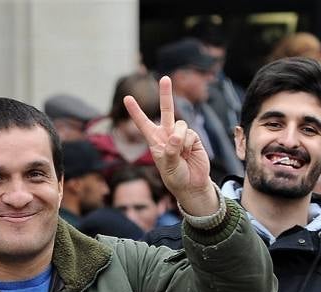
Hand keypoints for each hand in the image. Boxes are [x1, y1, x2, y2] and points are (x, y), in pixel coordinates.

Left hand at [123, 76, 217, 215]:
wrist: (192, 184)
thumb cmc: (175, 177)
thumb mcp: (168, 167)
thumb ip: (170, 150)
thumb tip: (175, 135)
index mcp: (154, 141)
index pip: (143, 124)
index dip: (136, 111)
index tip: (127, 98)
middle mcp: (167, 135)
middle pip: (166, 111)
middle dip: (166, 94)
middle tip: (165, 78)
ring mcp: (180, 134)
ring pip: (180, 125)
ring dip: (180, 139)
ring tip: (180, 154)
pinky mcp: (193, 137)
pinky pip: (189, 133)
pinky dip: (188, 143)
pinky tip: (188, 153)